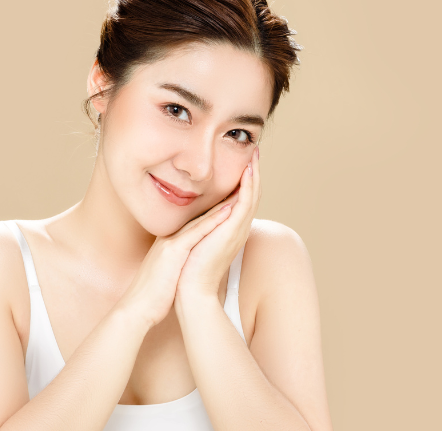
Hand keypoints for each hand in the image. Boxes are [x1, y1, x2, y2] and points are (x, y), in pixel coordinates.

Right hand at [115, 194, 237, 328]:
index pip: (194, 224)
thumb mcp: (167, 274)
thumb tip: (187, 266)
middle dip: (219, 201)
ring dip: (220, 204)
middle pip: (198, 216)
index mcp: (169, 244)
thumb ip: (176, 265)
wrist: (137, 308)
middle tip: (239, 186)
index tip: (230, 201)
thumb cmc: (153, 296)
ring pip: (199, 219)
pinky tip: (227, 210)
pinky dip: (212, 221)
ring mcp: (170, 243)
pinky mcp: (173, 251)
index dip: (212, 212)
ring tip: (240, 189)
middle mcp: (169, 239)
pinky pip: (195, 233)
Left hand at [176, 147, 260, 300]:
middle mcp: (237, 229)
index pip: (241, 200)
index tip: (243, 162)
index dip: (244, 181)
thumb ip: (198, 228)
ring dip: (254, 174)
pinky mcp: (232, 232)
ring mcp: (237, 231)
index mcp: (229, 231)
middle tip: (254, 151)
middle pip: (251, 195)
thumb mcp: (195, 241)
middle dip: (253, 172)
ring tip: (254, 154)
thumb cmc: (187, 269)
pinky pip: (245, 204)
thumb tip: (191, 218)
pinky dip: (248, 186)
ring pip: (252, 196)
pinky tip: (247, 171)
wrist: (190, 289)